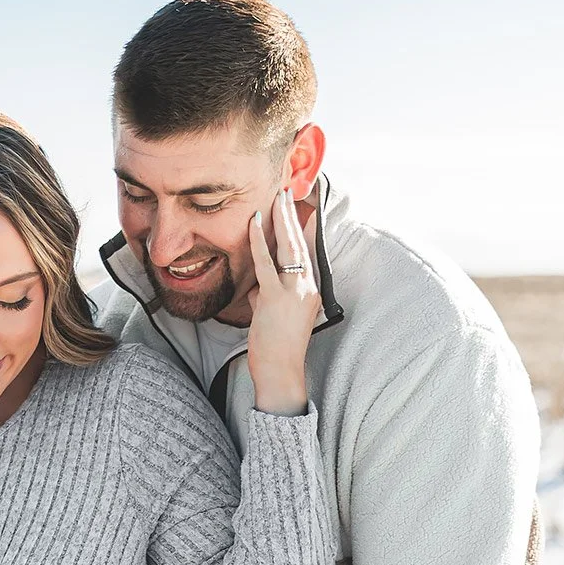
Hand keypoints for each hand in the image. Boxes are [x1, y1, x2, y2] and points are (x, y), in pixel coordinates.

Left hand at [245, 187, 317, 414]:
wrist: (281, 373)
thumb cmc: (275, 349)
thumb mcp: (272, 317)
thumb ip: (266, 298)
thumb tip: (257, 287)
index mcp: (309, 290)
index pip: (305, 252)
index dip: (300, 229)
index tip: (294, 208)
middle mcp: (307, 287)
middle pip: (300, 243)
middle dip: (292, 216)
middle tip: (286, 192)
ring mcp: (295, 292)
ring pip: (288, 247)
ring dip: (281, 220)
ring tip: (276, 197)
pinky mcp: (277, 298)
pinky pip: (266, 263)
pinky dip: (260, 240)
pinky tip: (254, 223)